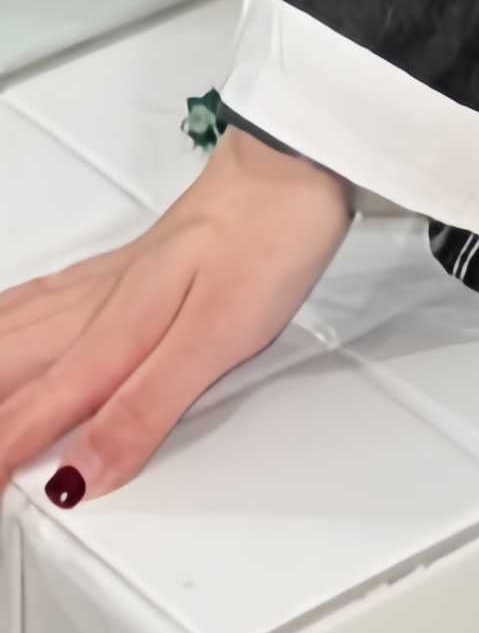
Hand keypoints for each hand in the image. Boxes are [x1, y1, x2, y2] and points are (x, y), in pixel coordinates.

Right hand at [0, 125, 348, 504]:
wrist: (295, 159)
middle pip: (10, 367)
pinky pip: (36, 303)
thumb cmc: (268, 237)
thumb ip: (145, 408)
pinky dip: (4, 325)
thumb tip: (82, 473)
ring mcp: (106, 284)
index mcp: (114, 333)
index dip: (2, 455)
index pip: (36, 410)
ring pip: (14, 332)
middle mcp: (96, 307)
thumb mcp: (217, 338)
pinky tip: (3, 327)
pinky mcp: (123, 268)